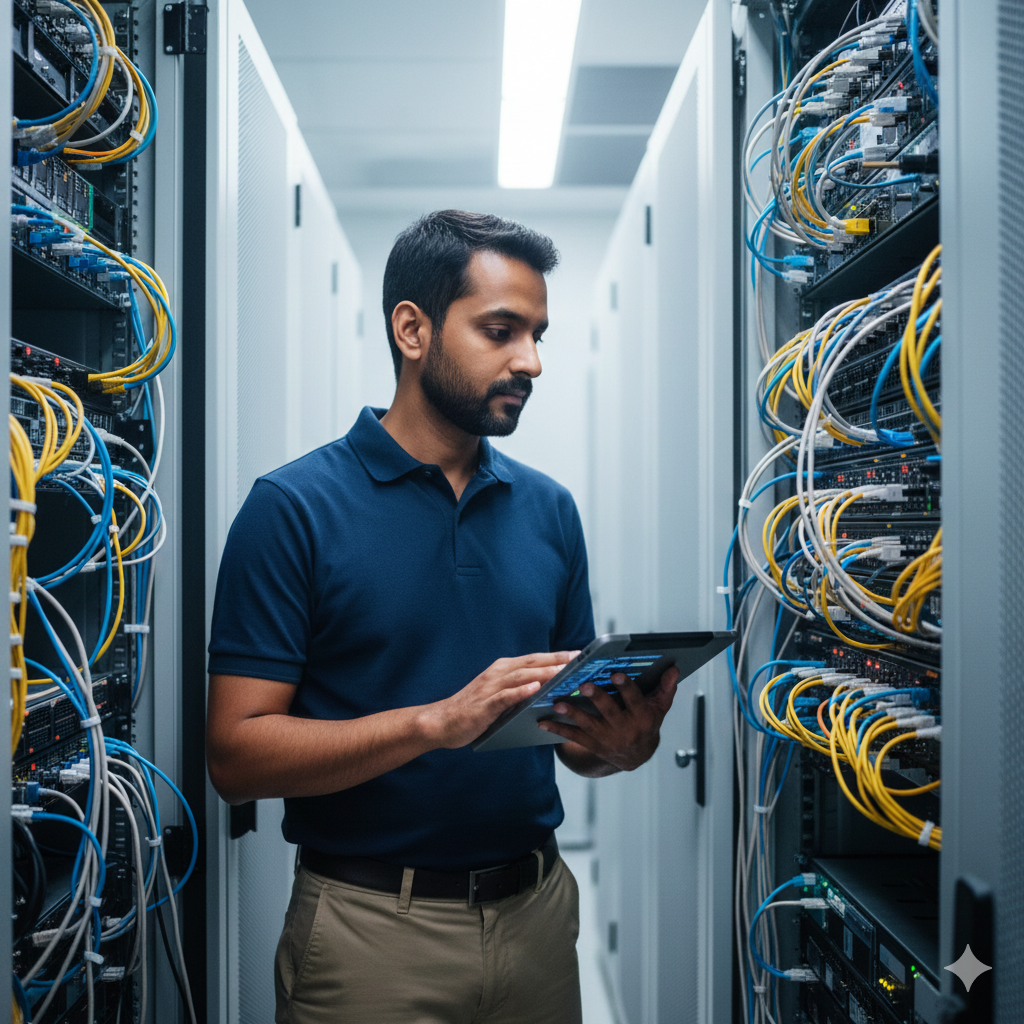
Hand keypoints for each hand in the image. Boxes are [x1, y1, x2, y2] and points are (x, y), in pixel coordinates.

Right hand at [424, 651, 579, 748]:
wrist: (442, 721)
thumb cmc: (473, 709)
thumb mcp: (499, 694)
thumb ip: (518, 688)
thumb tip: (546, 687)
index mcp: (502, 669)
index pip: (534, 659)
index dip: (556, 655)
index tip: (577, 653)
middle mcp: (497, 673)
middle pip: (531, 663)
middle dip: (555, 660)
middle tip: (578, 658)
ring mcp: (490, 688)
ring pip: (521, 677)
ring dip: (543, 673)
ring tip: (563, 671)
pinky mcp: (484, 705)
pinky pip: (504, 696)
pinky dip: (520, 692)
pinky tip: (534, 689)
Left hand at [538, 666, 679, 771]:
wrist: (635, 756)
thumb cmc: (647, 723)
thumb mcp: (659, 707)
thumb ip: (665, 688)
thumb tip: (674, 669)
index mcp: (643, 717)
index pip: (635, 700)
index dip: (626, 687)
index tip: (615, 674)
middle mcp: (625, 729)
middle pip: (610, 712)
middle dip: (597, 698)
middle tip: (584, 685)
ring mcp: (607, 738)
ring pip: (589, 725)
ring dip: (573, 714)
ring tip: (559, 703)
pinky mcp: (592, 745)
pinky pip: (574, 736)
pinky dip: (558, 729)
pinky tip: (543, 721)